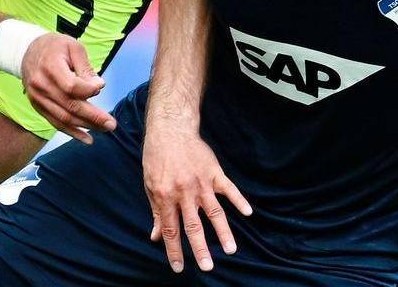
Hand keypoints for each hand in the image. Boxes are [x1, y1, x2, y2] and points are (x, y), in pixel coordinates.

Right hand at [20, 32, 114, 144]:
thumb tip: (98, 87)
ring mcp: (38, 98)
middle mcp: (41, 85)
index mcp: (50, 67)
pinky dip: (71, 132)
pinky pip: (55, 122)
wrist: (26, 51)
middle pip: (70, 105)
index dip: (89, 90)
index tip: (100, 85)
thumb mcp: (73, 47)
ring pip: (63, 117)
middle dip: (93, 117)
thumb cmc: (55, 47)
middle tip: (112, 124)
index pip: (71, 86)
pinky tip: (87, 138)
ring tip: (104, 129)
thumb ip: (86, 68)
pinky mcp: (38, 106)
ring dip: (85, 126)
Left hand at [142, 126, 251, 273]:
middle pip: (194, 226)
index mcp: (166, 197)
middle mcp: (184, 193)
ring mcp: (201, 183)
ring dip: (223, 232)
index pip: (171, 230)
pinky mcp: (214, 173)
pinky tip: (248, 213)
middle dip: (200, 249)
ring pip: (214, 212)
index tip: (179, 267)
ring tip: (231, 250)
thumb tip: (155, 237)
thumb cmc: (157, 158)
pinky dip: (239, 200)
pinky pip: (229, 189)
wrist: (170, 130)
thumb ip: (156, 212)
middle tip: (208, 267)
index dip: (174, 250)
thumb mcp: (150, 185)